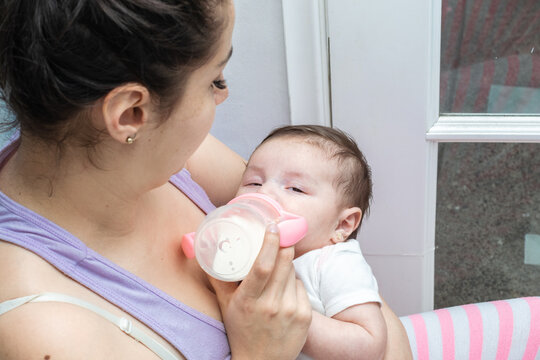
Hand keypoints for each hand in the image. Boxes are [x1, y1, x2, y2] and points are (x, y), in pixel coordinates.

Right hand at [209, 223, 311, 359]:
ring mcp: (290, 311)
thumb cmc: (241, 330)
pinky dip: (293, 283)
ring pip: (293, 273)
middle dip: (283, 246)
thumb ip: (218, 277)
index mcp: (248, 301)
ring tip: (276, 270)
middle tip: (279, 236)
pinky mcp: (305, 316)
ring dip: (286, 265)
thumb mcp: (225, 305)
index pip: (262, 266)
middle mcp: (271, 305)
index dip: (270, 242)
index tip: (272, 227)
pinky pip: (301, 286)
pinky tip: (284, 290)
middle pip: (283, 263)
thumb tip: (207, 250)